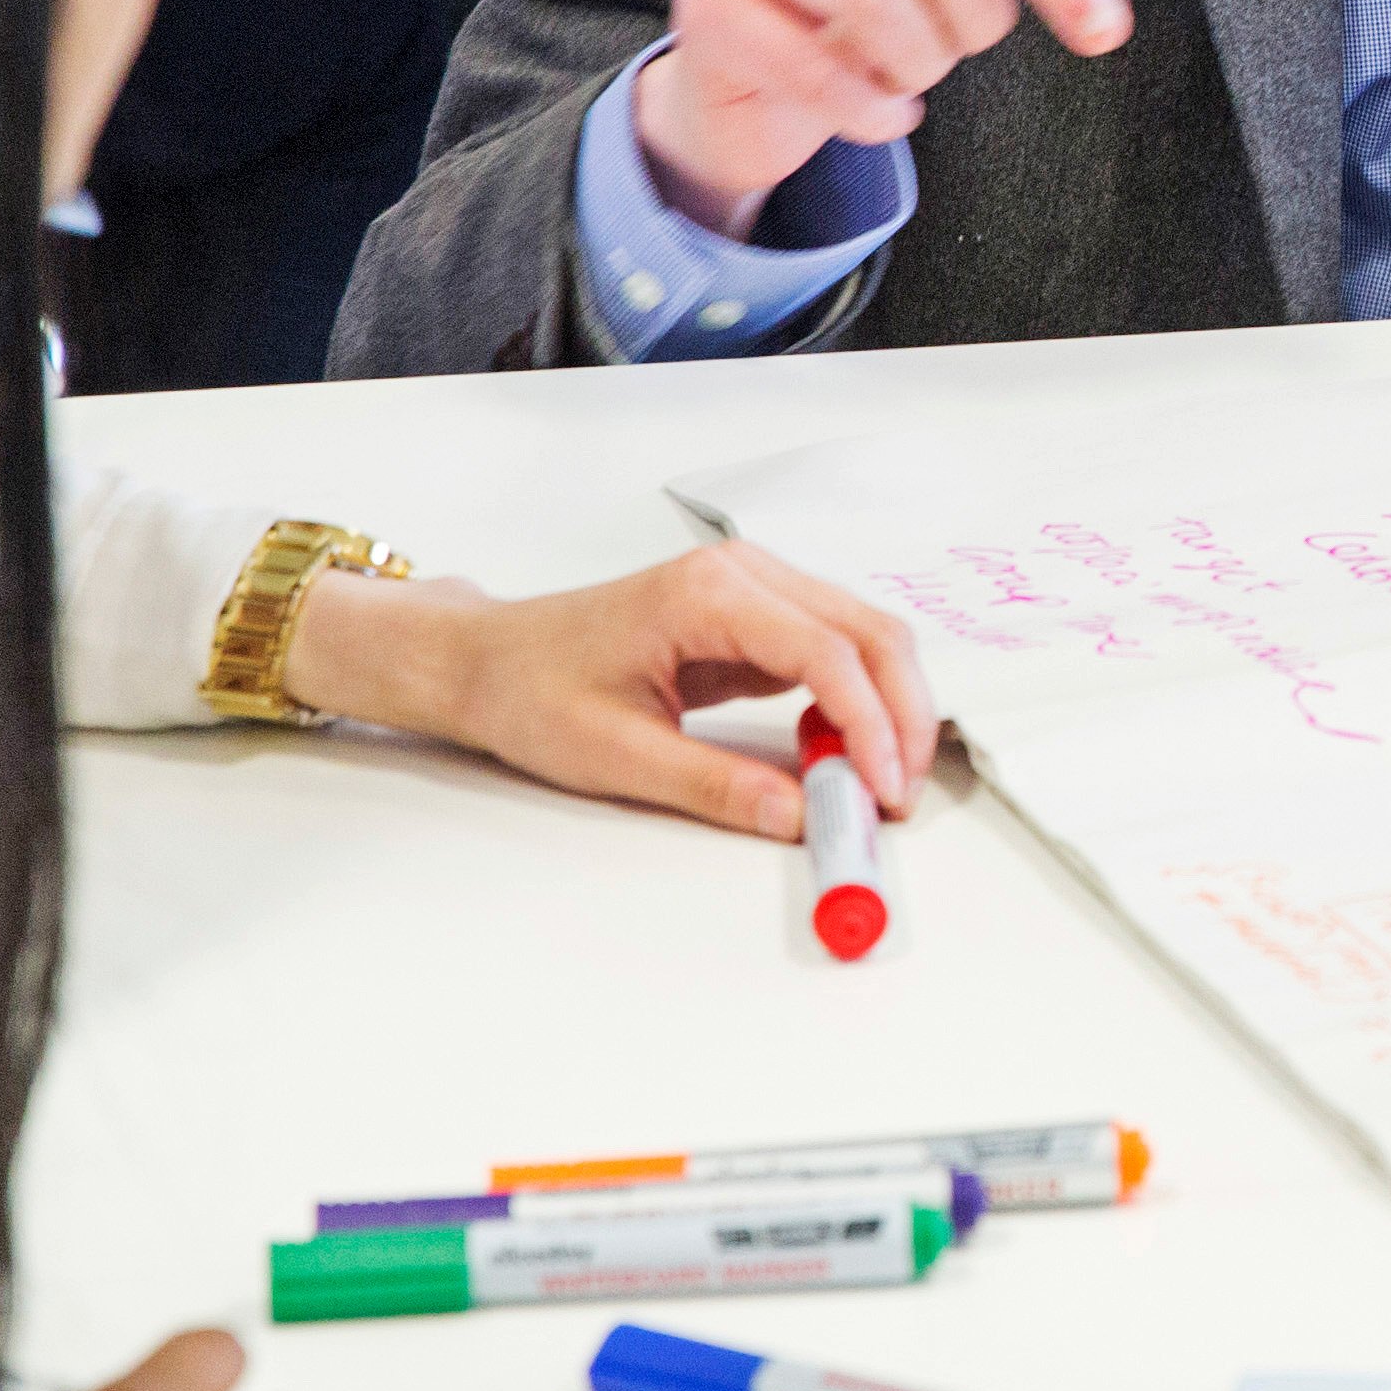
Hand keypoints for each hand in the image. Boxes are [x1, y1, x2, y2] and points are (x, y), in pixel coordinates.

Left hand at [290, 541, 935, 835]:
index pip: (826, 652)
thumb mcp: (618, 755)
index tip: (882, 790)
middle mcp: (744, 573)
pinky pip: (836, 650)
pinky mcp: (758, 616)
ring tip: (881, 783)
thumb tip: (801, 816)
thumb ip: (717, 786)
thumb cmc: (533, 691)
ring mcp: (755, 589)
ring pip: (865, 636)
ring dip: (889, 707)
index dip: (869, 724)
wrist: (488, 660)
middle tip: (899, 793)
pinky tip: (848, 754)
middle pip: (869, 631)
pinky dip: (859, 701)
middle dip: (902, 715)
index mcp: (706, 594)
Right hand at [637, 0, 1132, 234]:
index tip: (1106, 30)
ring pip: (878, 0)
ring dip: (920, 64)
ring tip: (906, 71)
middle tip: (959, 47)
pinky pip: (816, 71)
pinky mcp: (706, 14)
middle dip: (975, 16)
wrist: (763, 81)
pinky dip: (873, 110)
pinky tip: (884, 114)